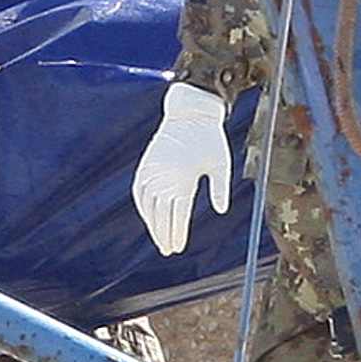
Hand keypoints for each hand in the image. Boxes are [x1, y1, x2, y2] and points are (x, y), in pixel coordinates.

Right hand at [130, 82, 234, 256]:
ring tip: (158, 238)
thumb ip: (220, 188)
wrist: (190, 111)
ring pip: (148, 206)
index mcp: (184, 179)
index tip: (178, 248)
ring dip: (152, 224)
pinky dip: (142, 206)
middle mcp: (165, 177)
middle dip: (164, 235)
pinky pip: (139, 192)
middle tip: (168, 250)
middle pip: (161, 215)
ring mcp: (153, 171)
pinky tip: (147, 216)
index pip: (178, 215)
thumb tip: (221, 211)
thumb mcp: (221, 163)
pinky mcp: (146, 165)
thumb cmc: (210, 138)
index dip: (177, 233)